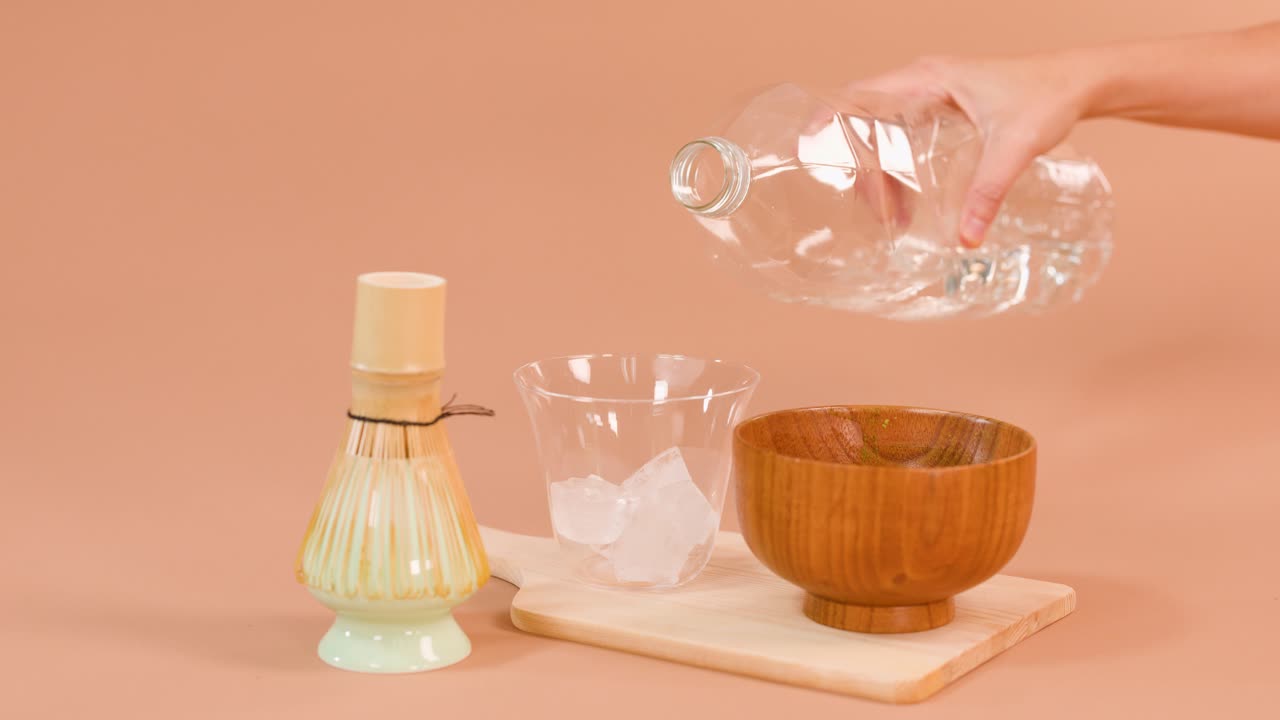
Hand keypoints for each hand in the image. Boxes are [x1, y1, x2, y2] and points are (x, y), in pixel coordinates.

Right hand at [850, 53, 1093, 246]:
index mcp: (928, 80)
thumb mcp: (1016, 146)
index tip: (810, 148)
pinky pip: (902, 140)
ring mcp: (930, 97)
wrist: (1079, 83)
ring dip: (881, 177)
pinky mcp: (941, 112)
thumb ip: (989, 191)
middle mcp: (922, 84)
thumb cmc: (1048, 97)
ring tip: (894, 219)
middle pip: (866, 124)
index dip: (829, 120)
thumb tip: (967, 238)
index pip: (860, 94)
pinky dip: (898, 171)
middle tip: (878, 213)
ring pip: (883, 136)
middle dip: (863, 170)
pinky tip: (909, 204)